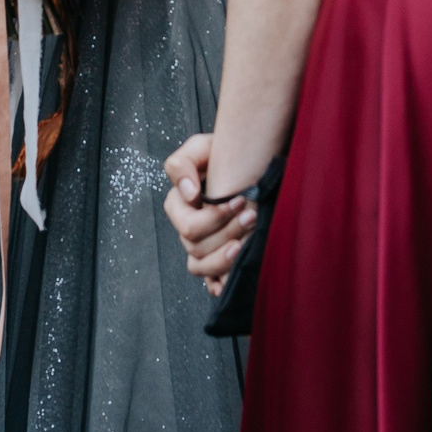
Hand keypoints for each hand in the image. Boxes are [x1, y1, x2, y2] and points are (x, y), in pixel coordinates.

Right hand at [163, 133, 258, 295]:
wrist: (246, 164)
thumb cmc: (222, 155)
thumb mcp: (200, 148)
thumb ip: (182, 164)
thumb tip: (188, 193)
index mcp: (179, 205)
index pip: (187, 225)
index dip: (213, 218)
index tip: (238, 200)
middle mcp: (187, 229)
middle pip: (197, 247)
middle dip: (227, 233)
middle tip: (251, 216)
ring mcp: (201, 246)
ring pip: (201, 266)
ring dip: (225, 259)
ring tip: (247, 243)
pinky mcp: (217, 259)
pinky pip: (211, 281)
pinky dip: (219, 283)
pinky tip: (232, 279)